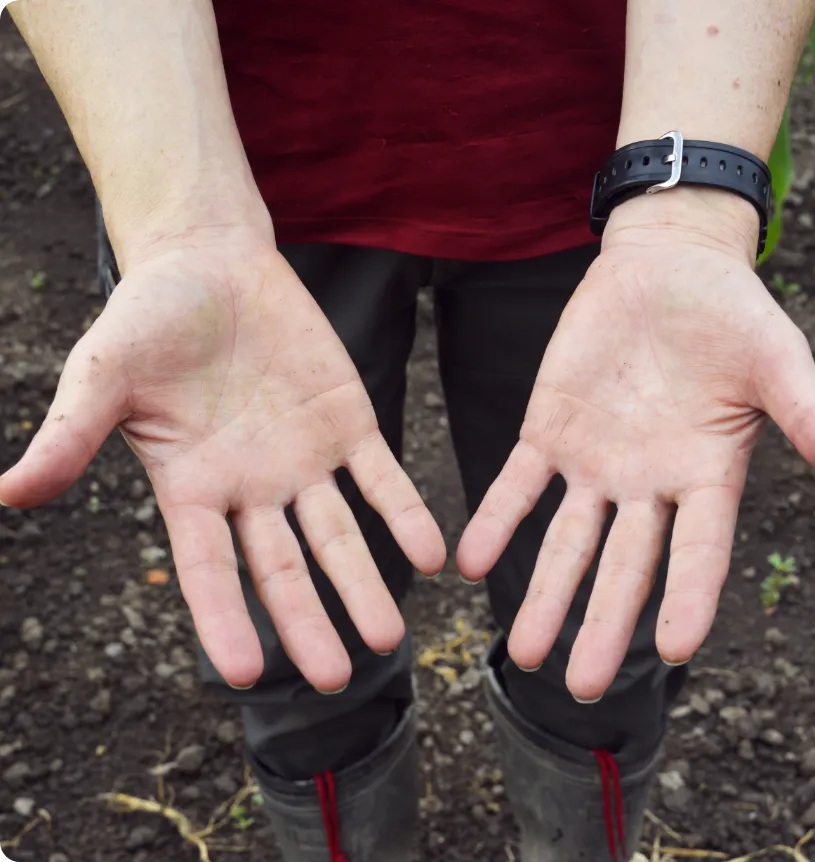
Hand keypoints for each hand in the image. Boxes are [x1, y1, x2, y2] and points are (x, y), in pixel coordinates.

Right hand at [0, 227, 445, 691]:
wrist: (212, 264)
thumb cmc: (150, 318)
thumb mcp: (103, 372)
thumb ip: (71, 434)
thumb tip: (6, 494)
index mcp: (193, 488)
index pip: (209, 570)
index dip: (226, 621)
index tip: (249, 675)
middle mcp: (252, 487)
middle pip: (283, 569)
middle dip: (309, 622)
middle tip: (337, 678)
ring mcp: (305, 460)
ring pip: (338, 536)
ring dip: (365, 583)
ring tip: (389, 637)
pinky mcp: (348, 423)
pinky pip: (380, 478)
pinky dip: (403, 513)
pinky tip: (430, 553)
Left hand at [458, 191, 814, 701]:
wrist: (663, 267)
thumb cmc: (729, 312)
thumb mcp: (775, 360)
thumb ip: (808, 414)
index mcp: (706, 476)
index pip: (698, 552)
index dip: (688, 598)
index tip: (674, 650)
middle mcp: (646, 484)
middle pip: (623, 567)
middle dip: (601, 624)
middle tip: (578, 687)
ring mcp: (593, 462)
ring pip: (566, 540)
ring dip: (544, 593)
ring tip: (521, 651)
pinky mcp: (548, 431)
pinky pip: (517, 485)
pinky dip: (495, 520)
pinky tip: (469, 560)